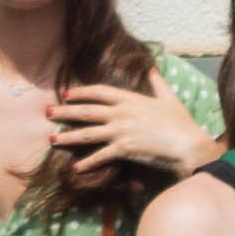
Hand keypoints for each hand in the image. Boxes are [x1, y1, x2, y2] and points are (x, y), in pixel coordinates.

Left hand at [48, 83, 216, 184]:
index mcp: (130, 99)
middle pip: (86, 111)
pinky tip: (75, 167)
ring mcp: (120, 131)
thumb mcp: (169, 98)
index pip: (99, 92)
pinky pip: (100, 156)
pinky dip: (87, 162)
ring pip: (87, 133)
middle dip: (64, 112)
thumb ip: (158, 83)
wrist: (187, 144)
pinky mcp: (123, 149)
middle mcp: (121, 113)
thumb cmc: (180, 122)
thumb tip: (152, 68)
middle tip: (47, 112)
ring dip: (68, 136)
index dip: (81, 92)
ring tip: (52, 138)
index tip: (66, 93)